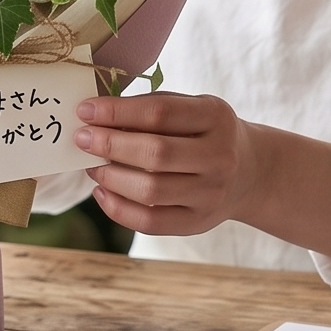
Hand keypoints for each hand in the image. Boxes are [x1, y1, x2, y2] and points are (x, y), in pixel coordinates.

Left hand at [73, 91, 262, 236]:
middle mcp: (219, 157)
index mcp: (216, 117)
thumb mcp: (193, 108)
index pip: (160, 113)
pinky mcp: (198, 222)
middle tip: (81, 139)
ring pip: (150, 190)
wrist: (250, 172)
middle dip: (109, 145)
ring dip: (111, 176)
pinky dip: (118, 208)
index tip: (85, 111)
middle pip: (155, 153)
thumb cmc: (205, 132)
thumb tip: (97, 115)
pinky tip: (102, 191)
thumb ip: (152, 108)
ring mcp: (211, 194)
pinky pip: (151, 222)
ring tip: (91, 164)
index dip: (117, 112)